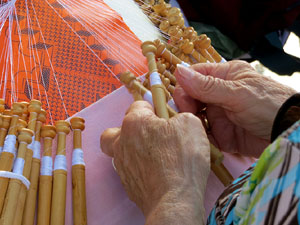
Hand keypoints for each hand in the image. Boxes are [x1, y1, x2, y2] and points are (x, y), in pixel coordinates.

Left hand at [101, 101, 209, 224]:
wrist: (174, 201)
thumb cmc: (181, 161)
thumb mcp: (190, 125)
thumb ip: (180, 115)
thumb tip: (176, 121)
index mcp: (134, 123)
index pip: (138, 105)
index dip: (154, 108)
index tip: (165, 116)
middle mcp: (121, 141)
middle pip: (119, 129)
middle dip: (132, 129)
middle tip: (151, 135)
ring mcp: (122, 164)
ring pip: (121, 150)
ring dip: (135, 149)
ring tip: (157, 155)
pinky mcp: (127, 183)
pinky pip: (130, 169)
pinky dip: (141, 168)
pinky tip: (157, 172)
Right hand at [174, 60, 296, 156]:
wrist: (288, 133)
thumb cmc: (268, 105)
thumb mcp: (236, 93)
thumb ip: (206, 85)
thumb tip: (178, 70)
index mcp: (223, 76)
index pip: (194, 77)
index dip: (184, 88)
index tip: (185, 103)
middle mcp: (218, 95)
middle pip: (190, 98)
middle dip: (186, 109)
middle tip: (190, 119)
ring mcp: (219, 115)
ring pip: (194, 118)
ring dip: (191, 125)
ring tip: (193, 132)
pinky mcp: (221, 135)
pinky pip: (204, 136)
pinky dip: (200, 139)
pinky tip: (201, 142)